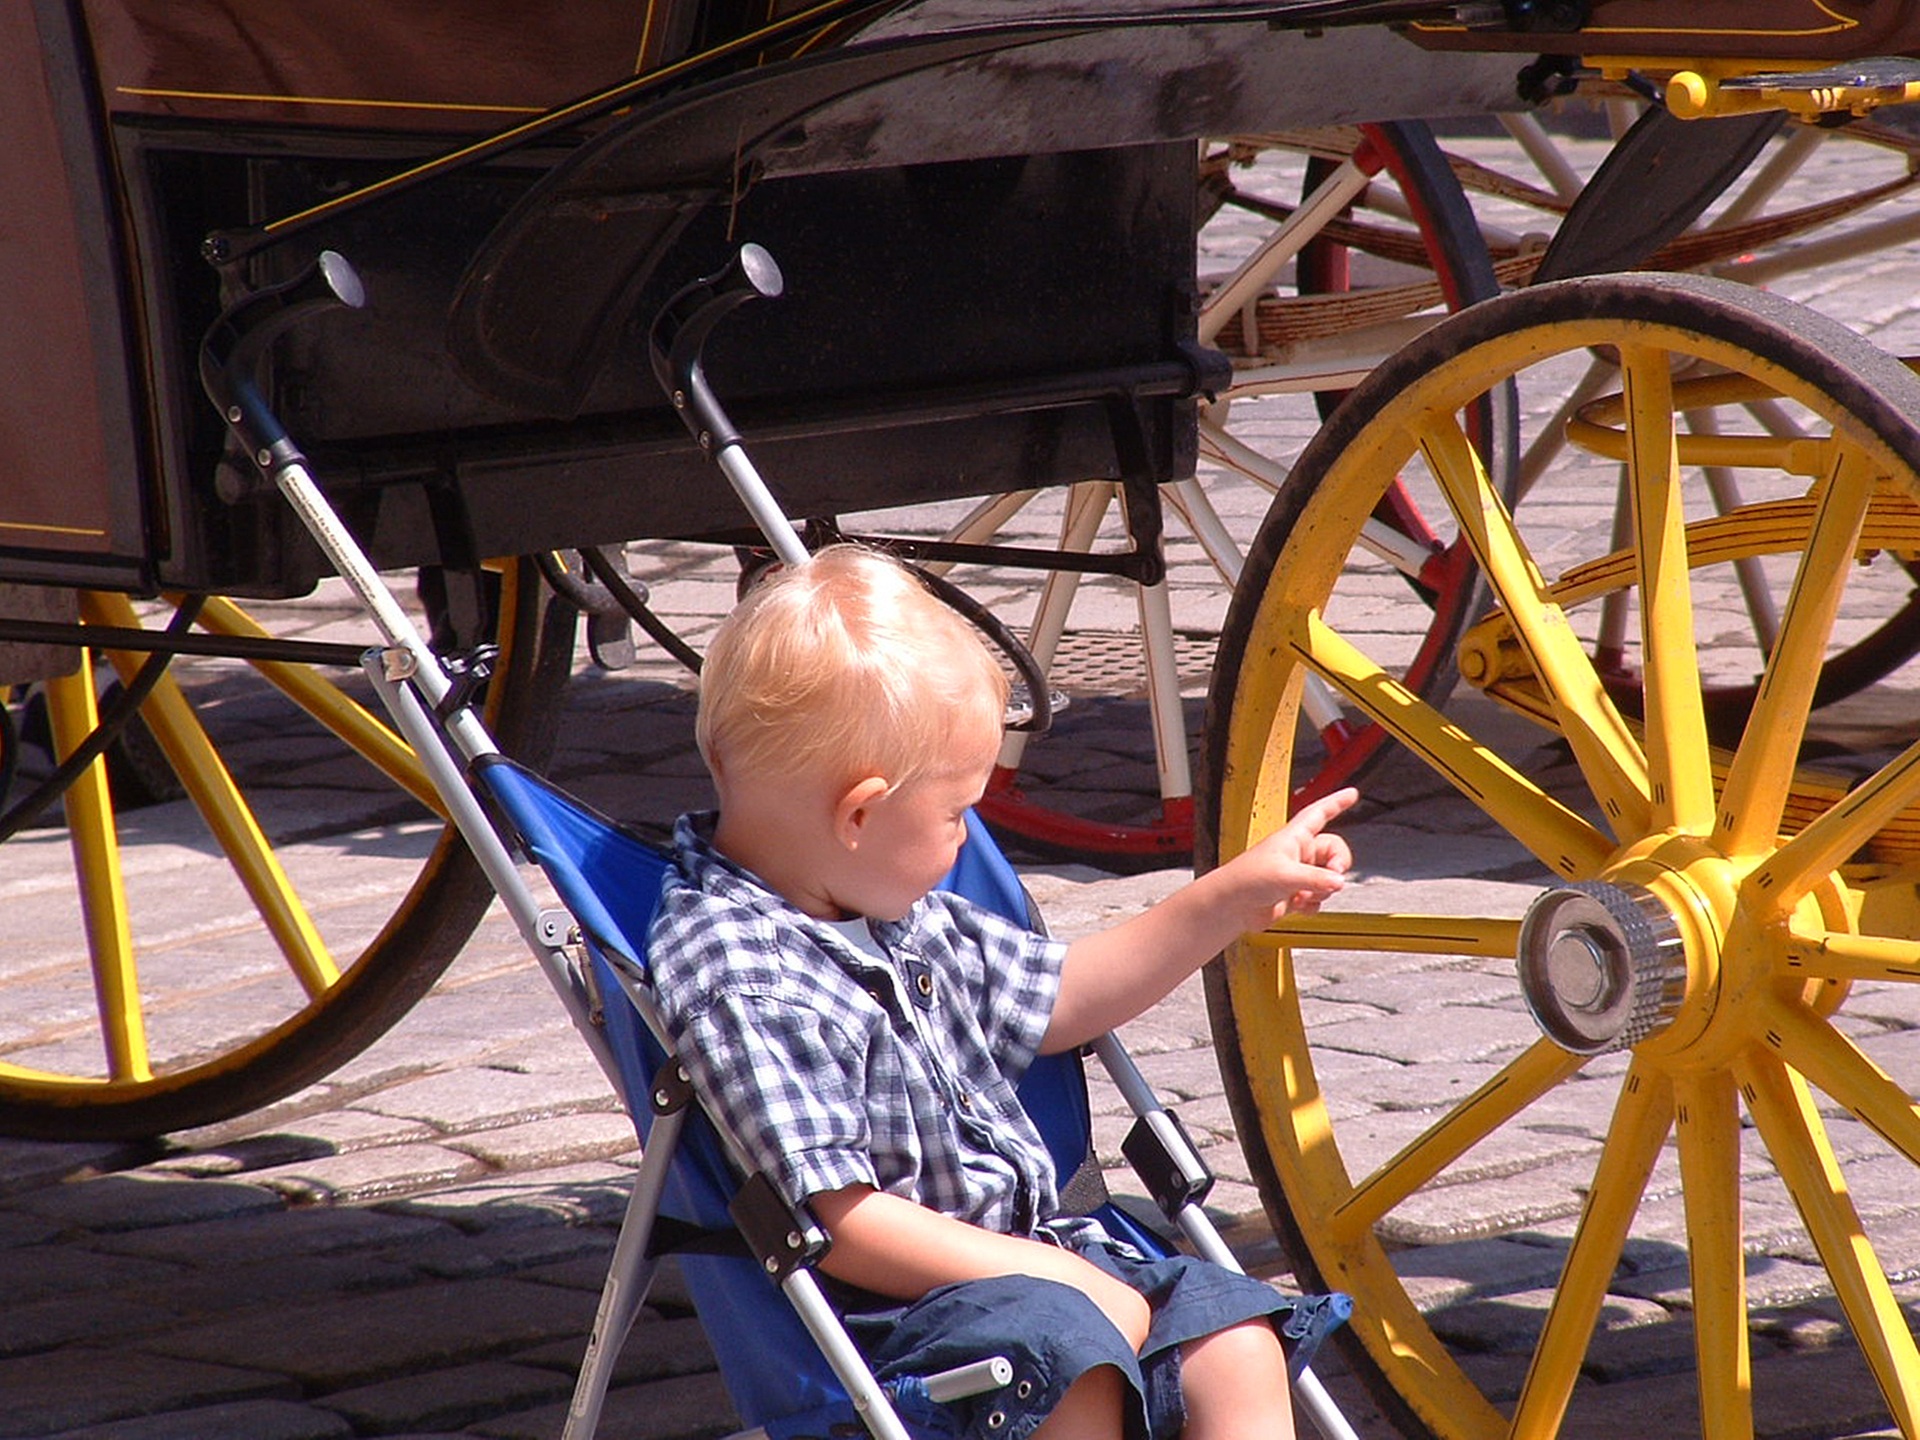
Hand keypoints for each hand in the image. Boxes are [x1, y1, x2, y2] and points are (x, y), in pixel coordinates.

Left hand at [1229, 785, 1357, 926]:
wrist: (1232, 907)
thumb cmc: (1247, 879)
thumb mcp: (1286, 874)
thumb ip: (1317, 878)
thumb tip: (1339, 881)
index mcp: (1293, 837)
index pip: (1319, 813)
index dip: (1336, 802)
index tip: (1352, 794)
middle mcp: (1298, 853)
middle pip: (1334, 852)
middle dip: (1337, 865)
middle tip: (1334, 876)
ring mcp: (1297, 875)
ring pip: (1328, 878)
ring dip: (1321, 890)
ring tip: (1303, 894)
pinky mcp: (1295, 895)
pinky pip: (1318, 898)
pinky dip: (1313, 904)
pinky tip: (1299, 905)